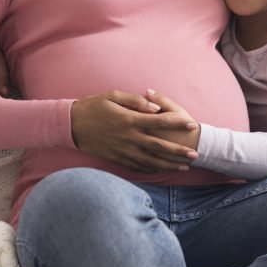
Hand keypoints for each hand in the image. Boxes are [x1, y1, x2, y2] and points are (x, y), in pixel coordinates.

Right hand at [70, 90, 199, 172]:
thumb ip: (136, 101)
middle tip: (195, 154)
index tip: (191, 125)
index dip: (177, 124)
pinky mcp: (116, 158)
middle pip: (159, 146)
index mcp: (129, 119)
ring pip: (151, 160)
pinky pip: (137, 166)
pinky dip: (152, 169)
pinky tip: (162, 170)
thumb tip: (155, 108)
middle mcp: (128, 137)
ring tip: (184, 166)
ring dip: (169, 164)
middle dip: (179, 151)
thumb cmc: (94, 106)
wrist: (71, 125)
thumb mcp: (113, 95)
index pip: (159, 122)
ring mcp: (123, 150)